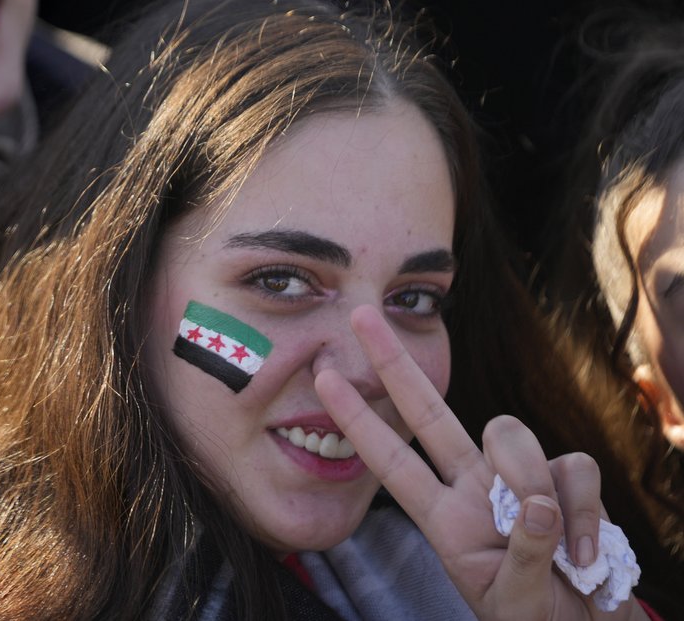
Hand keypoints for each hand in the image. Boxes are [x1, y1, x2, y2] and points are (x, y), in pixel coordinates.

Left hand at [315, 306, 642, 620]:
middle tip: (359, 314)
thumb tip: (538, 506)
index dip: (358, 421)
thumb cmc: (537, 616)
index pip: (391, 462)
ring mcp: (520, 479)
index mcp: (444, 519)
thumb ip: (522, 556)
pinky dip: (580, 509)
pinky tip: (579, 551)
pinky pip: (572, 467)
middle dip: (393, 363)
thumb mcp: (511, 597)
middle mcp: (474, 488)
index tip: (323, 379)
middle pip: (429, 412)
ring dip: (527, 479)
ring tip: (550, 541)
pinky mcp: (567, 479)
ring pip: (506, 432)